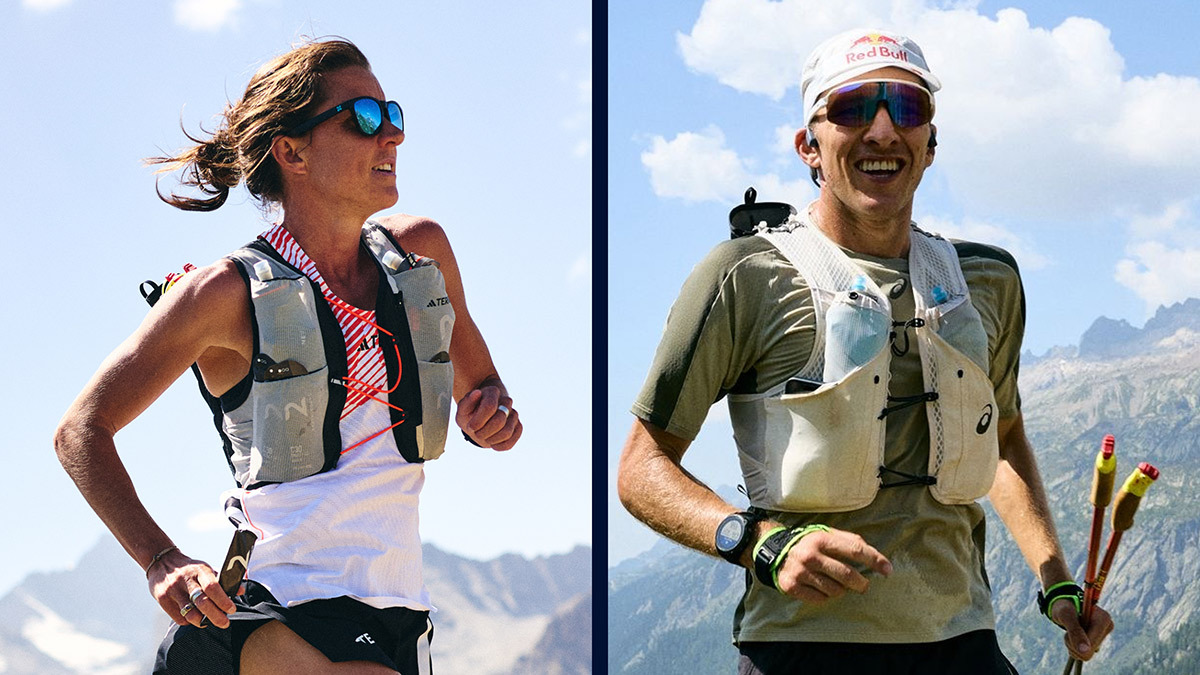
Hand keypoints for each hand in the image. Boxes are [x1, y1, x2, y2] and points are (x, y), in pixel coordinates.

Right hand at [147, 549, 236, 628]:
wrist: (162, 561)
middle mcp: (185, 580)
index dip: (223, 600)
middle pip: (202, 602)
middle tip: (224, 623)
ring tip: (208, 622)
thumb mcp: (205, 568)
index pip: (212, 587)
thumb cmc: (189, 568)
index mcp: (199, 570)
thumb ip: (221, 580)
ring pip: (190, 613)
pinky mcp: (162, 599)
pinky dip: (188, 621)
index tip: (231, 609)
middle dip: (216, 616)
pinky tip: (194, 618)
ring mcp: (172, 590)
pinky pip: (178, 618)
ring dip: (202, 622)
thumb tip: (240, 590)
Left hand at [456, 386, 521, 449]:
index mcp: (492, 392)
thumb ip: (466, 401)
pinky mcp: (518, 427)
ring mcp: (514, 414)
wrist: (480, 420)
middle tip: (476, 433)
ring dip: (491, 439)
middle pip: (499, 420)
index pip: (489, 406)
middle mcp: (506, 401)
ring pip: (506, 432)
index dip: (479, 421)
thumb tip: (477, 393)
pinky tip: (492, 443)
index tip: (470, 426)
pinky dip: (499, 446)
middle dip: (484, 432)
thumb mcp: (463, 409)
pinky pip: (511, 442)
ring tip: (484, 438)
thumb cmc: (471, 413)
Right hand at [773, 528, 891, 603]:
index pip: (855, 550)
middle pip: (847, 575)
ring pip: (835, 590)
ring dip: (841, 590)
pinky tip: (820, 587)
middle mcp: (810, 555)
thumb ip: (849, 541)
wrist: (775, 551)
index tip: (888, 570)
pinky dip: (825, 596)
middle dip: (861, 583)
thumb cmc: (809, 543)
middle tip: (863, 585)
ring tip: (835, 583)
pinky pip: (820, 599)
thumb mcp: (827, 534)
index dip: (875, 560)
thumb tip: (875, 556)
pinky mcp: (793, 587)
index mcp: (821, 539)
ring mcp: (801, 572)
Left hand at [1053, 600, 1113, 660]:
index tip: (1070, 625)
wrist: (1063, 603)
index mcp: (1104, 619)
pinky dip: (1075, 647)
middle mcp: (1107, 627)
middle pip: (1088, 653)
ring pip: (1085, 655)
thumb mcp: (1065, 616)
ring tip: (1070, 630)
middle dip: (1073, 644)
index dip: (1075, 640)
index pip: (1091, 646)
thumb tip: (1085, 651)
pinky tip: (1074, 635)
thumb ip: (1075, 631)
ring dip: (1072, 645)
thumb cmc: (1063, 606)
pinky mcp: (1097, 640)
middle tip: (1068, 628)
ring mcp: (1103, 634)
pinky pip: (1084, 654)